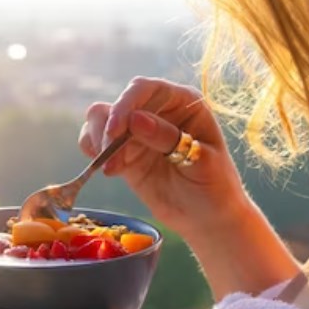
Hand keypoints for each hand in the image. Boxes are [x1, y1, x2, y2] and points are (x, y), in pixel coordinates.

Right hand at [80, 77, 247, 238]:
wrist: (208, 219)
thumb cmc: (215, 187)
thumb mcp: (200, 162)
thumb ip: (168, 138)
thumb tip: (134, 119)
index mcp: (183, 102)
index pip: (146, 89)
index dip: (126, 104)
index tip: (114, 131)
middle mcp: (157, 110)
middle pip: (119, 103)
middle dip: (107, 127)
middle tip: (107, 156)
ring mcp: (138, 132)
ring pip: (101, 119)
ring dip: (97, 139)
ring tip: (111, 169)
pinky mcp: (124, 153)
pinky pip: (97, 142)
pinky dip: (93, 152)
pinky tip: (108, 170)